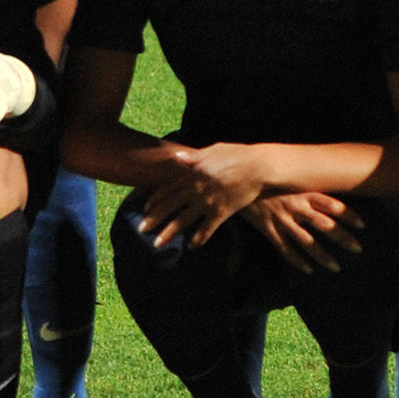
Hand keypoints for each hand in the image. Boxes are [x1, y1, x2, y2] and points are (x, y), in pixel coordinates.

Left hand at [140, 143, 278, 248]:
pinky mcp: (222, 211)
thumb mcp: (212, 151)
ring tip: (157, 244)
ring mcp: (208, 201)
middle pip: (170, 206)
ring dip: (169, 233)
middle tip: (141, 229)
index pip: (168, 188)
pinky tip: (191, 246)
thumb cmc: (237, 155)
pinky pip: (207, 228)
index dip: (156, 199)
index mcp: (193, 173)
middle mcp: (196, 188)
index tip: (145, 208)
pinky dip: (199, 238)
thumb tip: (177, 157)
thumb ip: (193, 157)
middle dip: (154, 218)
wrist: (257, 166)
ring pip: (183, 220)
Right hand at [239, 190, 365, 271]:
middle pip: (324, 225)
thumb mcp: (289, 178)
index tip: (363, 226)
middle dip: (342, 238)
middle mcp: (295, 206)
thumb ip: (306, 185)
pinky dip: (297, 261)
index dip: (348, 215)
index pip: (331, 204)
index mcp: (303, 192)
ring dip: (322, 256)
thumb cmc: (268, 180)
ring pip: (306, 242)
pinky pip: (285, 249)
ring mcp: (282, 219)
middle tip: (358, 249)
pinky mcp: (269, 229)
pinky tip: (308, 270)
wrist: (238, 182)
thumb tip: (328, 188)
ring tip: (336, 267)